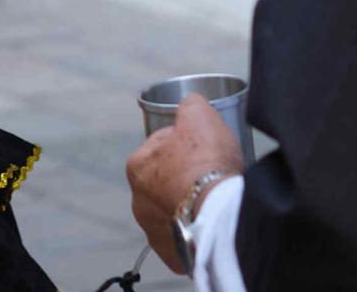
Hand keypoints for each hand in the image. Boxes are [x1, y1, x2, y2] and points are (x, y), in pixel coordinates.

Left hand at [127, 94, 244, 273]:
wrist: (219, 212)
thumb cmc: (206, 161)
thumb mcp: (199, 115)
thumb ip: (189, 105)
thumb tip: (189, 102)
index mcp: (137, 166)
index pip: (159, 147)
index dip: (183, 144)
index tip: (202, 149)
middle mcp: (138, 202)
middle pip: (164, 182)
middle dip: (182, 178)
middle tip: (209, 175)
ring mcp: (152, 231)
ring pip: (172, 212)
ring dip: (187, 206)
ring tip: (212, 202)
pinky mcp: (171, 254)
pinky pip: (183, 239)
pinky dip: (194, 231)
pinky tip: (210, 224)